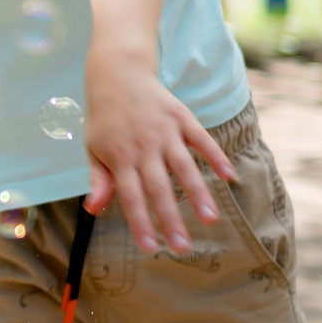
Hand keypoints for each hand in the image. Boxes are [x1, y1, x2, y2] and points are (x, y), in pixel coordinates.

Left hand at [80, 48, 236, 252]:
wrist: (118, 74)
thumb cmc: (105, 118)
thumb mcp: (93, 147)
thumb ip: (98, 179)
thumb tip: (94, 210)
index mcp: (120, 157)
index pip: (131, 197)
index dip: (141, 222)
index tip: (151, 248)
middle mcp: (143, 146)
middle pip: (159, 188)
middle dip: (171, 219)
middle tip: (184, 248)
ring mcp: (165, 131)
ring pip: (183, 166)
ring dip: (198, 193)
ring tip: (210, 219)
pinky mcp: (182, 117)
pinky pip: (201, 139)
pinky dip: (215, 156)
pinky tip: (228, 176)